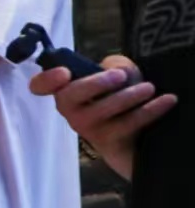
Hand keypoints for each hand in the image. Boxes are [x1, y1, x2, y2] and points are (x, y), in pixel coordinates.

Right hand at [30, 56, 171, 180]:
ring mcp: (87, 129)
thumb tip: (115, 70)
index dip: (46, 79)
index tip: (64, 73)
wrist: (137, 139)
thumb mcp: (119, 74)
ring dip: (126, 97)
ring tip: (148, 88)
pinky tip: (167, 100)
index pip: (41, 86)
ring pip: (99, 111)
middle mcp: (71, 112)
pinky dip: (149, 111)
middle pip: (69, 96)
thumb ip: (114, 64)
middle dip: (94, 84)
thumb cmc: (124, 100)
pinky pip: (127, 125)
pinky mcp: (107, 142)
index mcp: (69, 92)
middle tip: (120, 76)